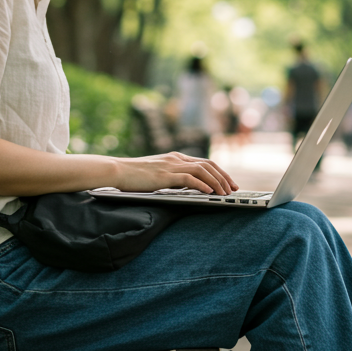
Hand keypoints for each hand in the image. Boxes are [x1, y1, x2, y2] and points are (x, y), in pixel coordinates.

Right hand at [113, 152, 237, 194]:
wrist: (117, 170)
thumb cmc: (134, 176)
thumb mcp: (157, 173)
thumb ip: (172, 177)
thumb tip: (187, 187)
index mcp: (176, 157)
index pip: (204, 162)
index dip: (220, 172)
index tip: (229, 182)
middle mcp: (176, 158)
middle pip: (208, 165)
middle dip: (224, 177)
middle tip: (234, 189)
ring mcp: (171, 165)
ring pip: (203, 170)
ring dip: (217, 182)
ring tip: (225, 193)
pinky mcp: (165, 175)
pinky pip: (189, 178)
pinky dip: (202, 185)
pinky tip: (209, 193)